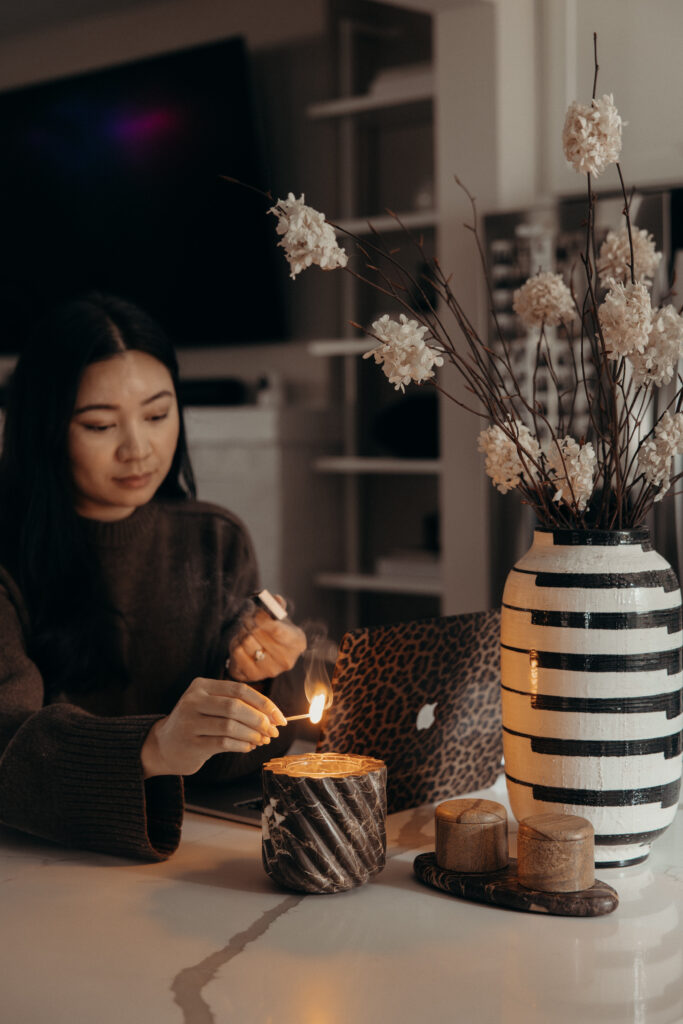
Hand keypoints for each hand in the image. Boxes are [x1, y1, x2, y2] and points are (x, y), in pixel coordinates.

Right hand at [141, 677, 287, 777]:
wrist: (164, 745)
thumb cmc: (197, 723)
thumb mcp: (211, 706)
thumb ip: (238, 706)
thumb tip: (272, 718)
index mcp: (201, 685)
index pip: (239, 690)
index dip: (264, 703)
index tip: (280, 717)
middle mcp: (193, 700)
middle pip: (235, 706)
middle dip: (259, 720)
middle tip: (273, 731)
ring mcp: (189, 722)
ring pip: (230, 726)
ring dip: (252, 734)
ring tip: (262, 740)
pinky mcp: (190, 743)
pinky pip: (223, 743)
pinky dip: (241, 745)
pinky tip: (249, 747)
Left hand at [228, 596, 306, 683]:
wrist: (266, 659)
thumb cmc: (275, 635)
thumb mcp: (281, 620)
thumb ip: (278, 607)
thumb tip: (275, 599)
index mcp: (298, 643)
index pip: (276, 629)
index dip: (261, 617)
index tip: (255, 612)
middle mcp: (286, 660)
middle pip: (258, 633)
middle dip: (249, 620)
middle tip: (246, 615)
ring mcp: (270, 670)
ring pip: (246, 640)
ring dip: (242, 631)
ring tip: (245, 629)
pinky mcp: (253, 675)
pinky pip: (237, 651)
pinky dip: (236, 642)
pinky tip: (241, 642)